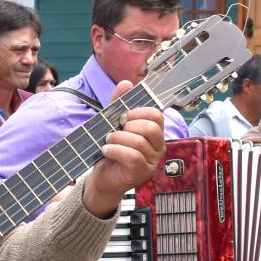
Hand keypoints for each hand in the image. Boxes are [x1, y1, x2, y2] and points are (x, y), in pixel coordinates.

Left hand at [81, 82, 164, 217]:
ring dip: (118, 138)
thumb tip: (126, 83)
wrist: (102, 178)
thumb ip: (118, 105)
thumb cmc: (111, 150)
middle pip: (151, 128)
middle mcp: (158, 147)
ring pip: (140, 142)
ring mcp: (152, 162)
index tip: (122, 118)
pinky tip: (106, 150)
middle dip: (129, 126)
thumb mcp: (112, 124)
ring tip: (107, 141)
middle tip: (114, 131)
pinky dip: (116, 150)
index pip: (156, 115)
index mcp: (154, 134)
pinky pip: (133, 157)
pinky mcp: (142, 173)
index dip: (138, 112)